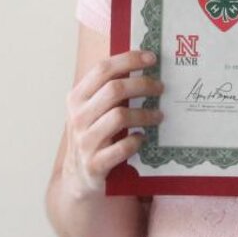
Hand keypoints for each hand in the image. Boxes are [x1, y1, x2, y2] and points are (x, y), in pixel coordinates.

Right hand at [62, 50, 163, 194]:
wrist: (77, 178)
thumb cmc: (93, 134)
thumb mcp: (93, 109)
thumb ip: (110, 89)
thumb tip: (146, 63)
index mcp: (77, 98)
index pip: (102, 69)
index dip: (129, 60)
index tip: (152, 58)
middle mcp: (78, 117)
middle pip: (114, 90)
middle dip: (143, 85)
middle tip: (161, 87)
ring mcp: (85, 141)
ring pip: (120, 116)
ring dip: (145, 114)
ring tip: (159, 115)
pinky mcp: (95, 164)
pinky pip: (122, 147)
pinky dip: (136, 140)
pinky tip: (142, 138)